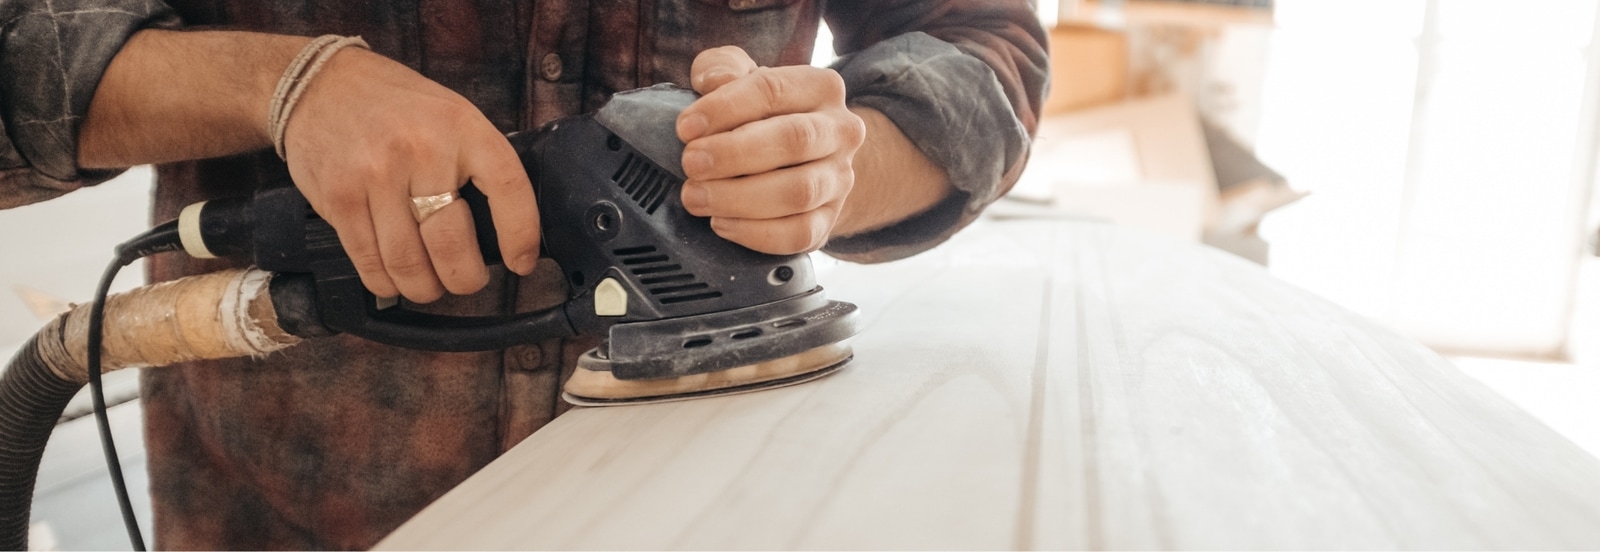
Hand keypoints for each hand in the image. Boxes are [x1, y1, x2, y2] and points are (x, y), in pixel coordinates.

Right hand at [282, 46, 539, 302]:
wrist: (320, 82)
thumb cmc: (395, 104)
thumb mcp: (451, 114)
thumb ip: (474, 162)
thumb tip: (500, 230)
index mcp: (462, 128)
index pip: (508, 189)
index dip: (520, 236)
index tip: (521, 262)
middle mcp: (421, 151)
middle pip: (451, 243)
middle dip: (464, 278)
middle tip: (466, 281)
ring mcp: (376, 176)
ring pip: (408, 262)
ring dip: (423, 288)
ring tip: (430, 285)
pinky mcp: (339, 198)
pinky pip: (368, 260)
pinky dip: (385, 281)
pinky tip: (394, 279)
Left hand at [675, 46, 865, 253]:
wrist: (805, 160)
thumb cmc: (763, 114)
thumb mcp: (742, 78)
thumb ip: (723, 68)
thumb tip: (713, 80)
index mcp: (821, 87)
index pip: (772, 89)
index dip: (724, 108)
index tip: (685, 127)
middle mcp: (841, 131)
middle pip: (793, 140)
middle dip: (733, 154)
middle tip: (690, 164)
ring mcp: (839, 179)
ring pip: (798, 192)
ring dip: (738, 197)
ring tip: (696, 196)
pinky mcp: (830, 220)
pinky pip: (799, 234)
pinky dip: (754, 233)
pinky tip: (721, 223)